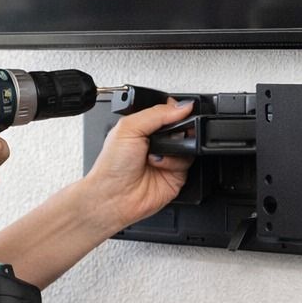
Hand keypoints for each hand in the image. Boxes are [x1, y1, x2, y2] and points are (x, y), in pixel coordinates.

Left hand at [78, 99, 195, 233]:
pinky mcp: (176, 176)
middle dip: (178, 129)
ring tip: (156, 153)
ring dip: (175, 147)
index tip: (179, 110)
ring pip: (189, 144)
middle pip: (183, 127)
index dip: (175, 110)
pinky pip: (188, 162)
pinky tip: (159, 164)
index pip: (168, 112)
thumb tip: (182, 106)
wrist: (113, 196)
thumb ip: (156, 113)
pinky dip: (175, 162)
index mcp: (144, 127)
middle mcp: (157, 143)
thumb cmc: (112, 165)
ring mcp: (168, 159)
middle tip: (167, 134)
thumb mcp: (129, 128)